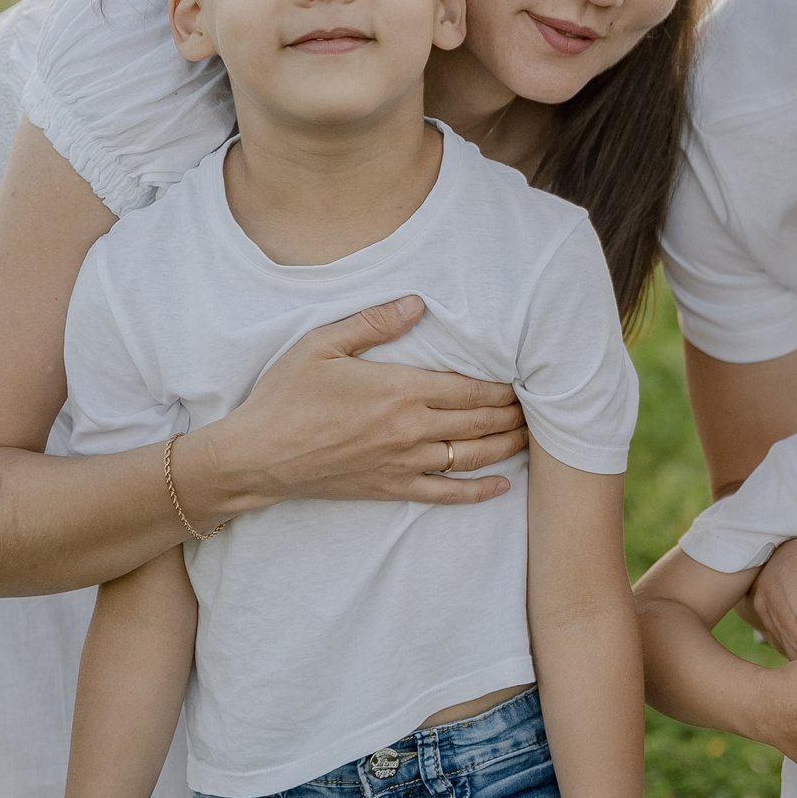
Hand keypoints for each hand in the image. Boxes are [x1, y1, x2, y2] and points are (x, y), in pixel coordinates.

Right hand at [197, 296, 528, 511]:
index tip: (524, 379)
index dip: (503, 386)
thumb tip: (418, 303)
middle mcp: (411, 429)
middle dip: (513, 413)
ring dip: (506, 445)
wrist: (257, 455)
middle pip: (479, 421)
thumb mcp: (323, 344)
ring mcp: (403, 463)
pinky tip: (502, 486)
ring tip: (531, 436)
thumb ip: (375, 323)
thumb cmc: (286, 395)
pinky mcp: (391, 488)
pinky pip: (445, 494)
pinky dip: (478, 491)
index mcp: (400, 389)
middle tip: (539, 406)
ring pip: (471, 456)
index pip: (470, 388)